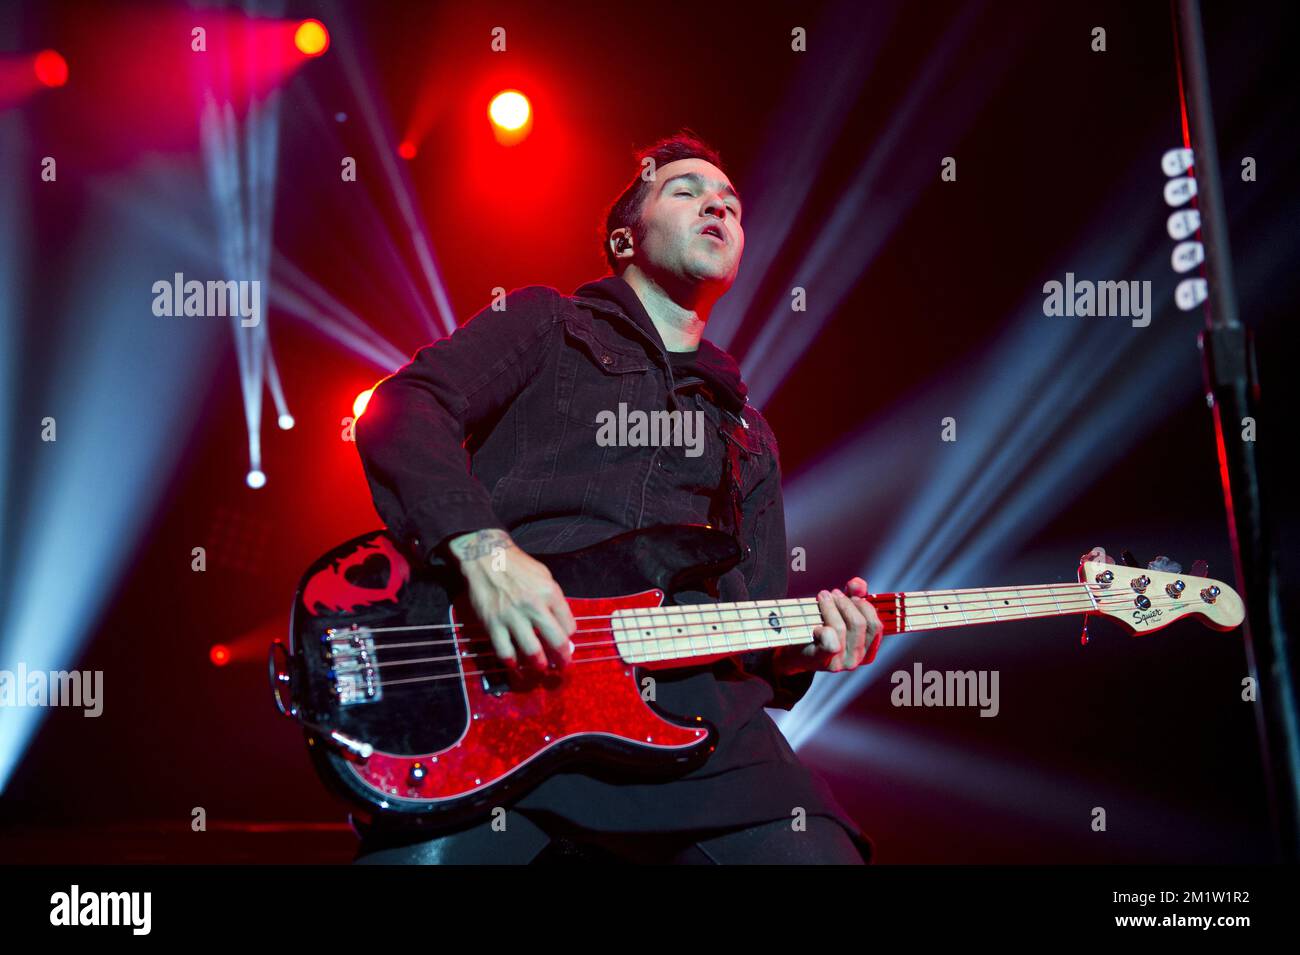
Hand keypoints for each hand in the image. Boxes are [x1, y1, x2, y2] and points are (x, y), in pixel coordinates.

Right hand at [447, 529, 576, 672]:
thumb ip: (555, 600)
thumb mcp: (545, 577)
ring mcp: (512, 616)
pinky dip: (512, 663)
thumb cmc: (519, 567)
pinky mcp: (492, 623)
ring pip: (532, 652)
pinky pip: (504, 651)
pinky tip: (515, 665)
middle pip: (556, 642)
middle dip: (562, 660)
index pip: (569, 626)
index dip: (569, 639)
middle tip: (562, 667)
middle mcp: (534, 606)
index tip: (566, 644)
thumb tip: (564, 627)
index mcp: (550, 593)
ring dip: (539, 666)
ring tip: (540, 668)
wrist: (487, 557)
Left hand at [771, 577, 882, 675]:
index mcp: (867, 650)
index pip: (875, 625)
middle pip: (859, 624)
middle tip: (831, 593)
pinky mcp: (823, 661)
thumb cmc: (819, 629)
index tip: (851, 595)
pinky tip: (815, 626)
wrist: (794, 652)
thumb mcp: (840, 612)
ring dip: (830, 607)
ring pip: (841, 628)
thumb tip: (858, 584)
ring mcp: (840, 663)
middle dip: (845, 603)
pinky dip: (821, 628)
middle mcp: (856, 659)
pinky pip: (829, 640)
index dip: (864, 606)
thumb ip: (854, 596)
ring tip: (822, 598)